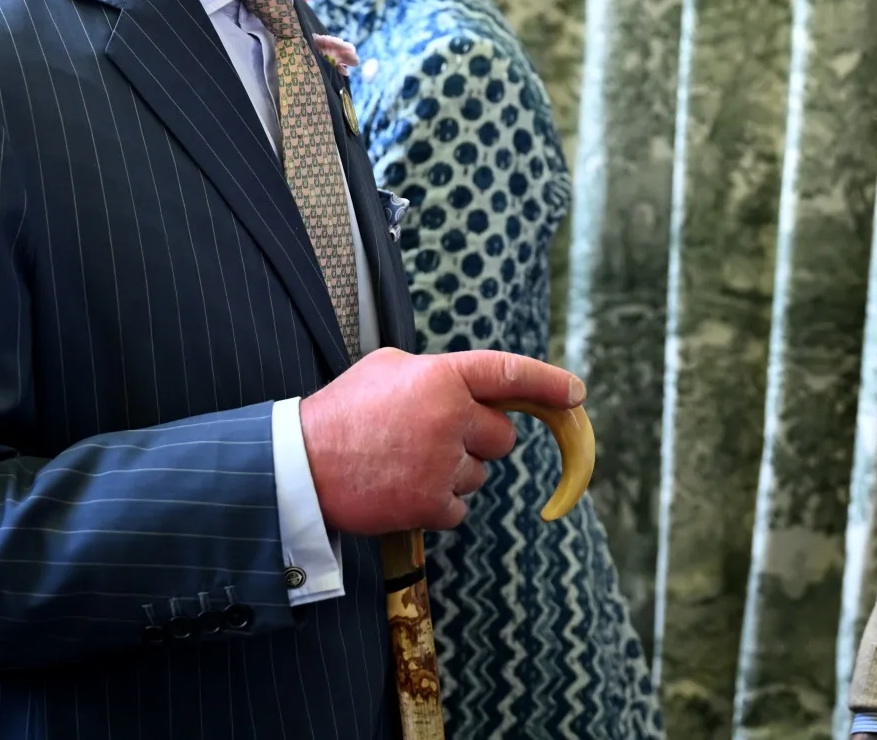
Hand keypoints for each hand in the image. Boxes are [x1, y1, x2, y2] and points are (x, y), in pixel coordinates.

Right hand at [299, 347, 584, 533]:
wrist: (300, 466)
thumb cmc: (345, 412)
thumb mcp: (390, 368)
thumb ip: (439, 374)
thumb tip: (478, 387)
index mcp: (442, 377)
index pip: (510, 374)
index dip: (549, 383)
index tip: (576, 394)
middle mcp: (450, 418)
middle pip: (502, 437)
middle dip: (480, 439)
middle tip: (434, 437)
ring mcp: (442, 464)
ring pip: (480, 474)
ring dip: (454, 472)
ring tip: (404, 463)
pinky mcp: (431, 505)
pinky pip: (460, 507)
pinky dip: (438, 503)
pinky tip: (402, 488)